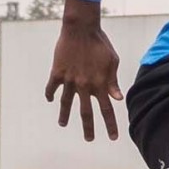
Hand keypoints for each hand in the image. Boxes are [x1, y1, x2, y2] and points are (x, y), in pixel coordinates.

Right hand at [44, 0, 122, 141]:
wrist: (81, 28)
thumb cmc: (100, 43)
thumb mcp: (112, 61)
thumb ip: (113, 82)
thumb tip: (118, 99)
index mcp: (100, 84)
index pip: (107, 110)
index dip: (110, 125)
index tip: (113, 137)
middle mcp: (84, 86)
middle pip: (86, 112)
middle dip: (88, 128)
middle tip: (89, 139)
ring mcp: (69, 80)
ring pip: (66, 103)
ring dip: (64, 115)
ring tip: (62, 124)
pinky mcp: (57, 72)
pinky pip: (52, 87)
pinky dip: (50, 94)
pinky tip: (49, 99)